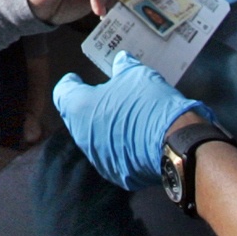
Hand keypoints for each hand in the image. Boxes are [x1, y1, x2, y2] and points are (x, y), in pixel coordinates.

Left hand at [51, 54, 208, 190]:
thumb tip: (120, 61)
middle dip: (89, 106)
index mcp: (79, 108)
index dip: (70, 84)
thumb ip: (123, 67)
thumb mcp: (136, 74)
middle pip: (77, 118)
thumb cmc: (147, 102)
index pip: (62, 93)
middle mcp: (82, 137)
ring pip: (94, 139)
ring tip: (122, 116)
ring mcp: (98, 159)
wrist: (174, 142)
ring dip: (103, 128)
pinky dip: (119, 146)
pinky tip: (135, 137)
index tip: (77, 78)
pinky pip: (112, 156)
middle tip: (106, 96)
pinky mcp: (116, 174)